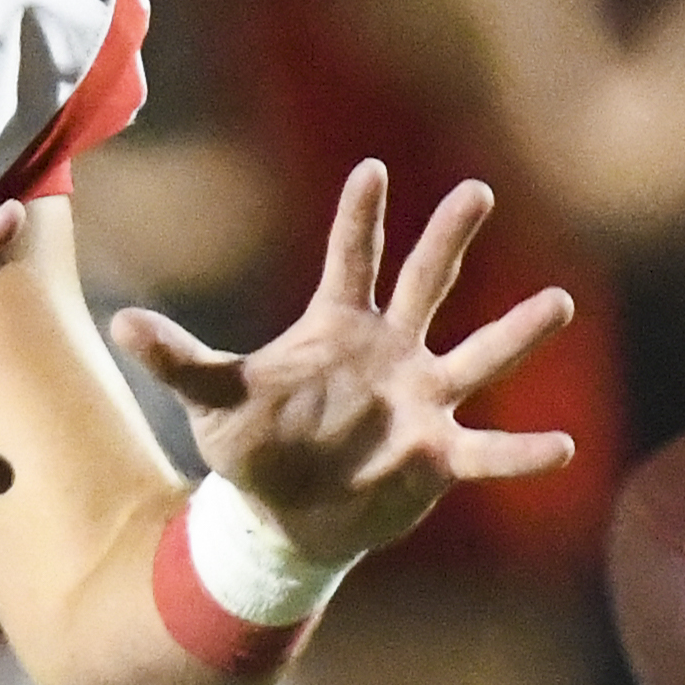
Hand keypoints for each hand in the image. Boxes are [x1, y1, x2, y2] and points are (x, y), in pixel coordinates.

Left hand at [111, 161, 580, 565]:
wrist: (287, 515)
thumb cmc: (256, 444)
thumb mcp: (212, 400)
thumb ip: (178, 360)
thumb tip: (121, 323)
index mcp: (337, 326)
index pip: (350, 259)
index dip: (359, 216)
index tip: (371, 169)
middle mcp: (391, 351)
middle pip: (425, 282)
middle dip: (448, 237)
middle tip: (476, 189)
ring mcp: (421, 400)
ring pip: (478, 356)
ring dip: (518, 331)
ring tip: (559, 301)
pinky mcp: (438, 454)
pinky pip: (489, 450)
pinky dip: (524, 452)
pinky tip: (564, 446)